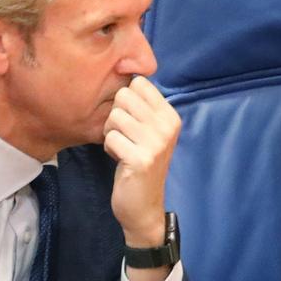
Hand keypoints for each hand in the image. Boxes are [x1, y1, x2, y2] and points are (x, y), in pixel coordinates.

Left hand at [102, 75, 180, 248]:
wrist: (144, 207)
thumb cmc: (141, 163)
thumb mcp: (149, 131)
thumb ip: (141, 107)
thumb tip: (123, 73)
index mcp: (170, 115)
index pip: (138, 83)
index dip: (125, 99)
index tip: (131, 120)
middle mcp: (167, 126)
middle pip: (123, 95)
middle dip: (115, 115)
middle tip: (124, 135)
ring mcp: (156, 142)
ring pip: (114, 116)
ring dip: (111, 133)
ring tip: (122, 148)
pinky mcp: (141, 158)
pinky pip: (110, 137)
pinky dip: (109, 148)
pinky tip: (120, 159)